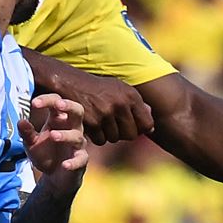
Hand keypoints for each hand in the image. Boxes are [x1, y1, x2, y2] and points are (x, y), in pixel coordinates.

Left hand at [20, 94, 87, 181]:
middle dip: (69, 106)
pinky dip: (73, 162)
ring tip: (53, 135)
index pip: (57, 103)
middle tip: (58, 104)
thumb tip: (21, 122)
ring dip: (65, 135)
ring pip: (77, 135)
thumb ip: (26, 133)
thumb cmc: (45, 153)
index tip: (33, 103)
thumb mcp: (31, 143)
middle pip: (77, 110)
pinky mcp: (81, 160)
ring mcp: (77, 144)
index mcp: (58, 119)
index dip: (47, 100)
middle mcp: (71, 128)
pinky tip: (64, 165)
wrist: (54, 176)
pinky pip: (81, 159)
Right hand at [35, 58, 152, 144]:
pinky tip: (91, 124)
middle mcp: (121, 104)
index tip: (131, 126)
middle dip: (123, 134)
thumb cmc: (97, 88)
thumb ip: (136, 106)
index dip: (140, 129)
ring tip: (100, 121)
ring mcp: (106, 113)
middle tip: (114, 126)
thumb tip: (152, 129)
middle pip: (131, 135)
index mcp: (131, 95)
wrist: (70, 82)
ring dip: (108, 134)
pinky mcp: (92, 122)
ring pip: (115, 138)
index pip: (147, 124)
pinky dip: (96, 136)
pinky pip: (101, 140)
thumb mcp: (119, 89)